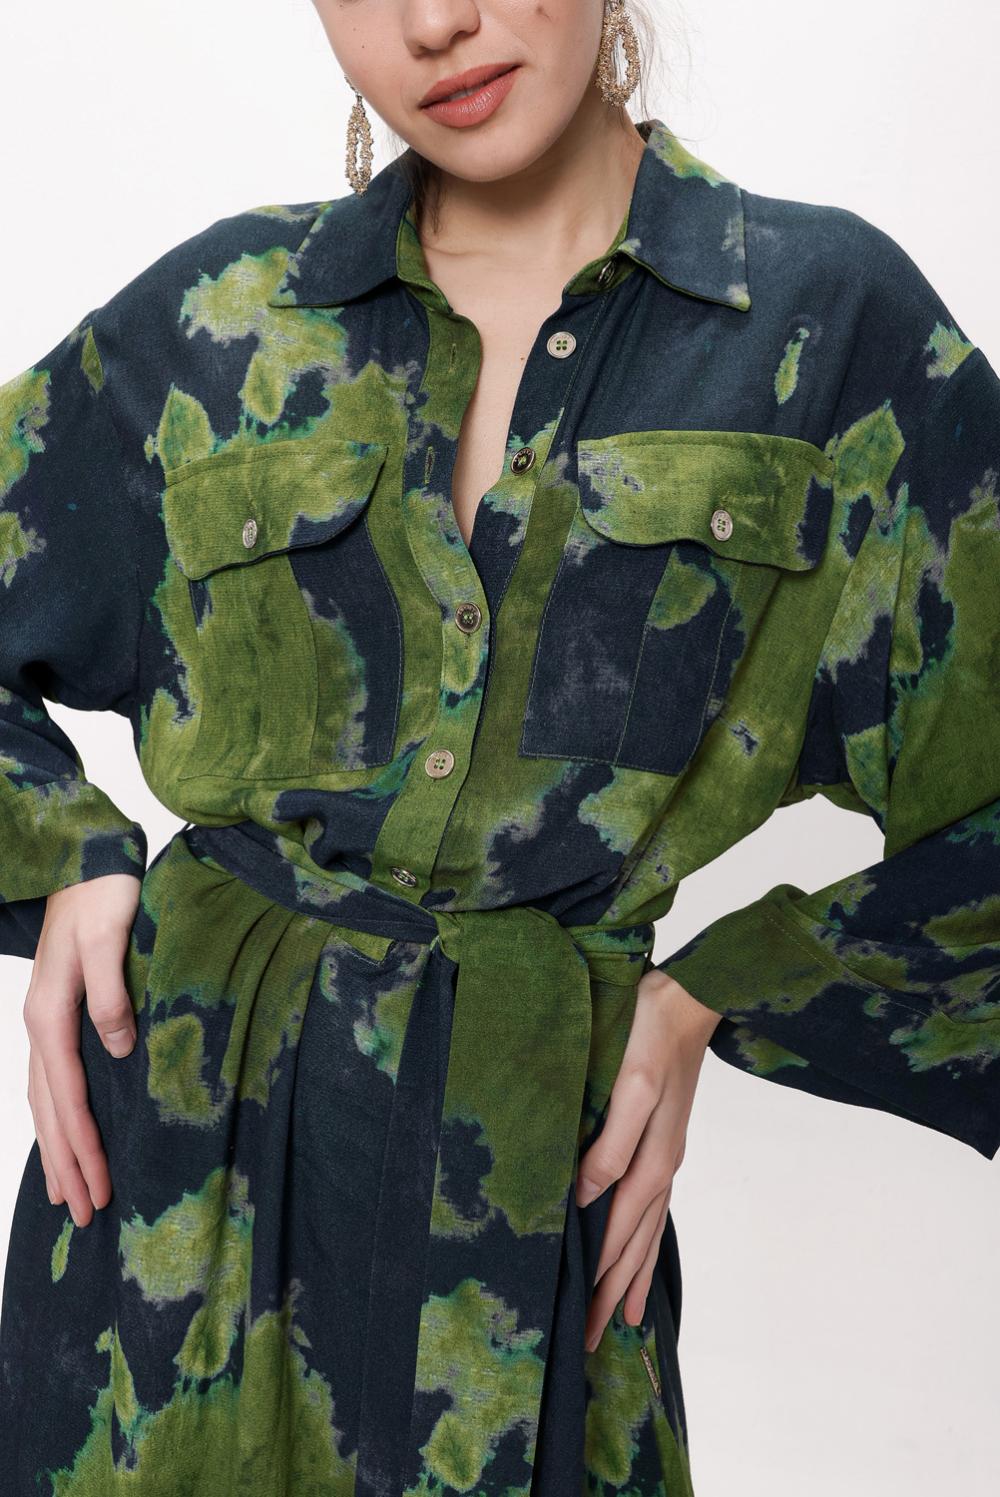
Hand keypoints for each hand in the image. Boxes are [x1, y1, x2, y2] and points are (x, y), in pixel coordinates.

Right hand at [22, 873, 141, 1227]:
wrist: (84, 859)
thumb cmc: (102, 893)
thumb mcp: (110, 935)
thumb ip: (110, 991)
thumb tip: (119, 1047)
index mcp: (50, 1014)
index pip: (68, 1098)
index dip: (84, 1147)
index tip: (101, 1188)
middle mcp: (40, 1025)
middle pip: (50, 1111)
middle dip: (68, 1165)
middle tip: (87, 1216)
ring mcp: (45, 1022)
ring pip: (45, 1102)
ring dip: (58, 1149)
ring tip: (68, 1195)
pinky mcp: (59, 1015)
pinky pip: (51, 1082)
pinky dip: (56, 1118)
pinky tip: (66, 1135)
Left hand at [576, 967, 721, 1351]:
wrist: (689, 996)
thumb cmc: (652, 1032)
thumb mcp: (631, 1085)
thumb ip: (611, 1143)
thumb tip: (587, 1197)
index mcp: (653, 1158)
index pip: (621, 1236)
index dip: (601, 1280)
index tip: (582, 1324)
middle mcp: (663, 1165)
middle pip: (636, 1244)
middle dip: (613, 1293)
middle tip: (593, 1340)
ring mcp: (667, 1153)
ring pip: (647, 1229)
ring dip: (633, 1273)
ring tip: (624, 1315)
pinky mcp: (664, 1137)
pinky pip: (653, 1204)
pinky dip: (645, 1236)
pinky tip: (640, 1243)